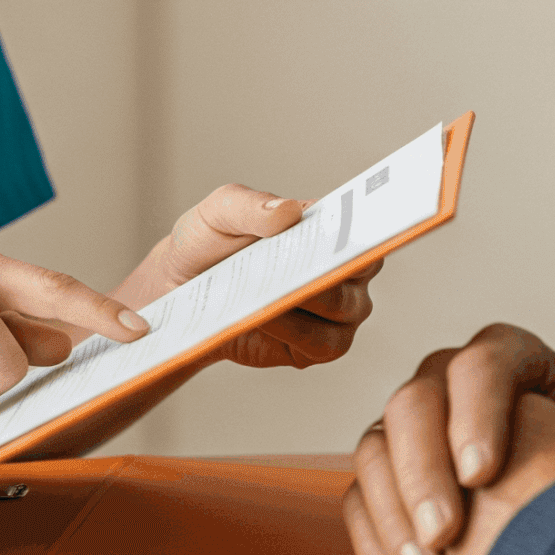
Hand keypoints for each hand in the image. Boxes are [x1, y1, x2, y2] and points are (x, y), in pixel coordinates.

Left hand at [115, 184, 379, 367]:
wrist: (181, 289)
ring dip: (302, 301)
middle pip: (356, 270)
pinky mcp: (316, 348)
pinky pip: (319, 344)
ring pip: (341, 311)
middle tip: (292, 265)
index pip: (366, 225)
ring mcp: (336, 313)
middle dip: (324, 267)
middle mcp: (345, 271)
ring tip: (263, 294)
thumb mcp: (221, 212)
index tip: (359, 224)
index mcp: (332, 229)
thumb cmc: (210, 242)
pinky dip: (291, 332)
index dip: (372, 225)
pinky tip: (260, 318)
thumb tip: (289, 212)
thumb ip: (253, 206)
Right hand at [338, 324, 554, 554]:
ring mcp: (409, 425)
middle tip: (444, 533)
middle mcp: (444, 379)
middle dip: (423, 473)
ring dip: (393, 513)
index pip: (478, 368)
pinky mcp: (387, 470)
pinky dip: (375, 542)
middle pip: (413, 406)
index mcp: (503, 356)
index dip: (475, 418)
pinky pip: (360, 498)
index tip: (483, 475)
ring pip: (375, 451)